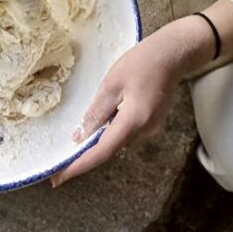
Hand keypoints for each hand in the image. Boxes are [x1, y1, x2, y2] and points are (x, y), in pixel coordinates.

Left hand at [52, 2, 232, 186]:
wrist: (173, 53)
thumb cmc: (142, 62)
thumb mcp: (111, 84)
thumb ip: (96, 113)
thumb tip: (80, 137)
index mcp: (133, 120)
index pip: (102, 152)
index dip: (79, 166)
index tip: (58, 178)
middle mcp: (144, 131)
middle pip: (109, 150)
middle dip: (84, 158)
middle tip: (59, 165)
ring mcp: (150, 129)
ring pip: (116, 142)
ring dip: (96, 145)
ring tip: (74, 147)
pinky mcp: (151, 124)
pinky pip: (124, 134)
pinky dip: (108, 135)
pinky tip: (97, 128)